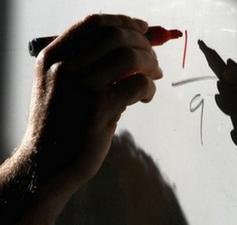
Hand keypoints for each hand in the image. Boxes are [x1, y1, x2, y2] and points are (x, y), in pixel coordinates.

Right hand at [13, 13, 160, 211]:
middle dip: (143, 44)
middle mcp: (64, 66)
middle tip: (153, 60)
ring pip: (130, 57)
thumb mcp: (61, 86)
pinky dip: (149, 88)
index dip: (124, 21)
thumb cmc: (60, 124)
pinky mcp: (99, 108)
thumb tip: (135, 47)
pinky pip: (138, 84)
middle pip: (116, 36)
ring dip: (150, 64)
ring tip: (154, 76)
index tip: (143, 28)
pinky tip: (146, 97)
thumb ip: (90, 65)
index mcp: (53, 57)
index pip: (94, 23)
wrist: (47, 163)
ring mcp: (81, 86)